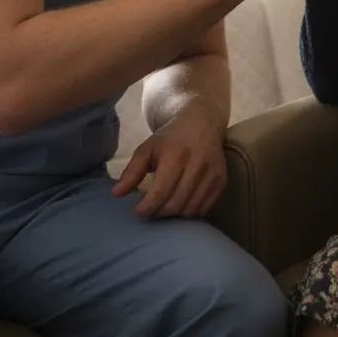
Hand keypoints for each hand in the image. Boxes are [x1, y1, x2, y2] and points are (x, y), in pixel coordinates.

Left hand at [111, 102, 226, 217]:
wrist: (201, 122)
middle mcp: (197, 164)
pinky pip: (204, 209)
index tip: (137, 210)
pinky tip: (180, 204)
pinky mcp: (221, 181)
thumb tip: (116, 194)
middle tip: (150, 210)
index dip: (147, 207)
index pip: (161, 192)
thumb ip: (132, 171)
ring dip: (174, 214)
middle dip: (158, 213)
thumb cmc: (170, 138)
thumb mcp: (147, 148)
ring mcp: (212, 174)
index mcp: (176, 155)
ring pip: (190, 210)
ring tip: (164, 206)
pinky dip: (190, 212)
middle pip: (175, 204)